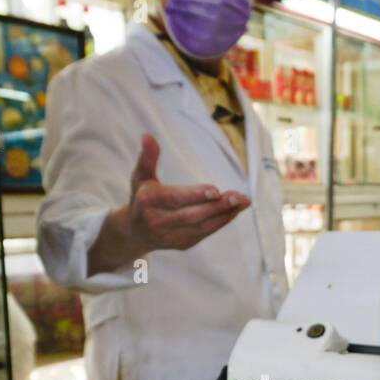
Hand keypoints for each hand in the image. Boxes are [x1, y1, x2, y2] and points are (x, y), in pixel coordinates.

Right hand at [87, 134, 250, 274]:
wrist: (135, 233)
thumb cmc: (142, 198)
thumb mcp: (141, 176)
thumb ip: (147, 157)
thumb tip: (147, 135)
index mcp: (148, 202)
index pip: (174, 199)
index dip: (195, 195)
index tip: (216, 190)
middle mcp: (158, 222)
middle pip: (192, 215)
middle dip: (217, 206)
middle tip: (239, 196)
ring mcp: (171, 236)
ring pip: (202, 226)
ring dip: (225, 213)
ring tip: (243, 201)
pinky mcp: (183, 244)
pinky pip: (206, 232)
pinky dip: (222, 221)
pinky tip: (235, 209)